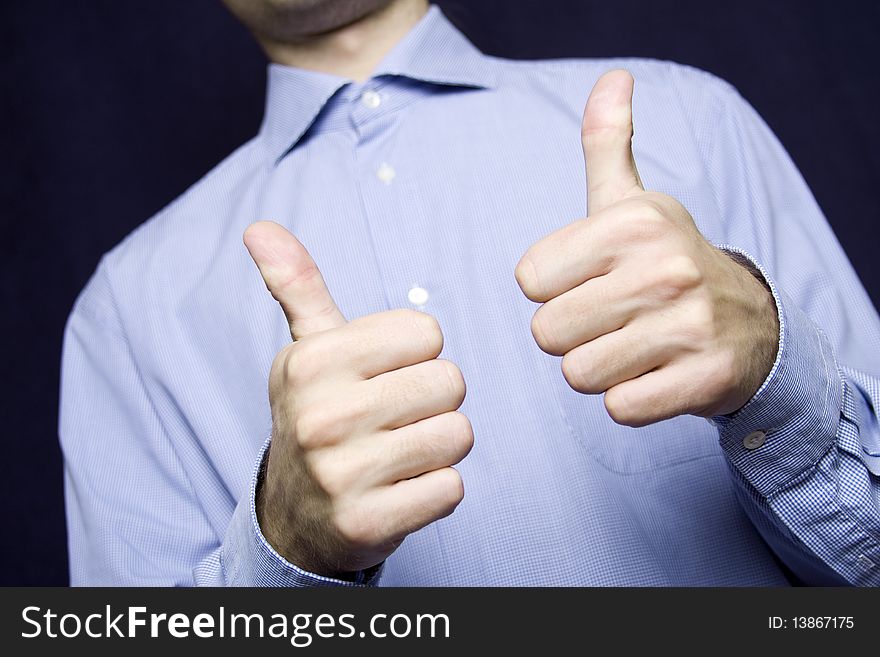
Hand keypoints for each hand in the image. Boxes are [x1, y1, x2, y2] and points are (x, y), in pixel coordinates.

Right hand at [244, 221, 471, 576]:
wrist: (297, 513)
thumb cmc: (319, 415)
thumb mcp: (308, 351)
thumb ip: (297, 287)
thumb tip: (259, 227)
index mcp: (311, 362)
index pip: (427, 333)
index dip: (416, 354)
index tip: (384, 375)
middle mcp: (321, 416)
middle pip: (450, 382)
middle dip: (434, 400)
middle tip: (395, 418)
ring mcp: (342, 474)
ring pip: (458, 435)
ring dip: (440, 445)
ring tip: (399, 452)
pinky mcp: (368, 522)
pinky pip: (452, 488)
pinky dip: (437, 490)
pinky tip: (400, 489)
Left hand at [515, 70, 778, 426]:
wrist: (749, 321)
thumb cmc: (665, 261)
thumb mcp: (633, 201)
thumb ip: (608, 144)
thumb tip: (613, 77)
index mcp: (633, 222)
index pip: (529, 279)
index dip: (551, 289)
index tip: (589, 281)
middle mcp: (664, 268)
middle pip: (547, 333)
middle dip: (570, 335)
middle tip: (610, 320)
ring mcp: (690, 325)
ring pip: (579, 374)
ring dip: (597, 368)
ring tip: (632, 345)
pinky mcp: (704, 378)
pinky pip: (620, 407)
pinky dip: (629, 399)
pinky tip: (655, 373)